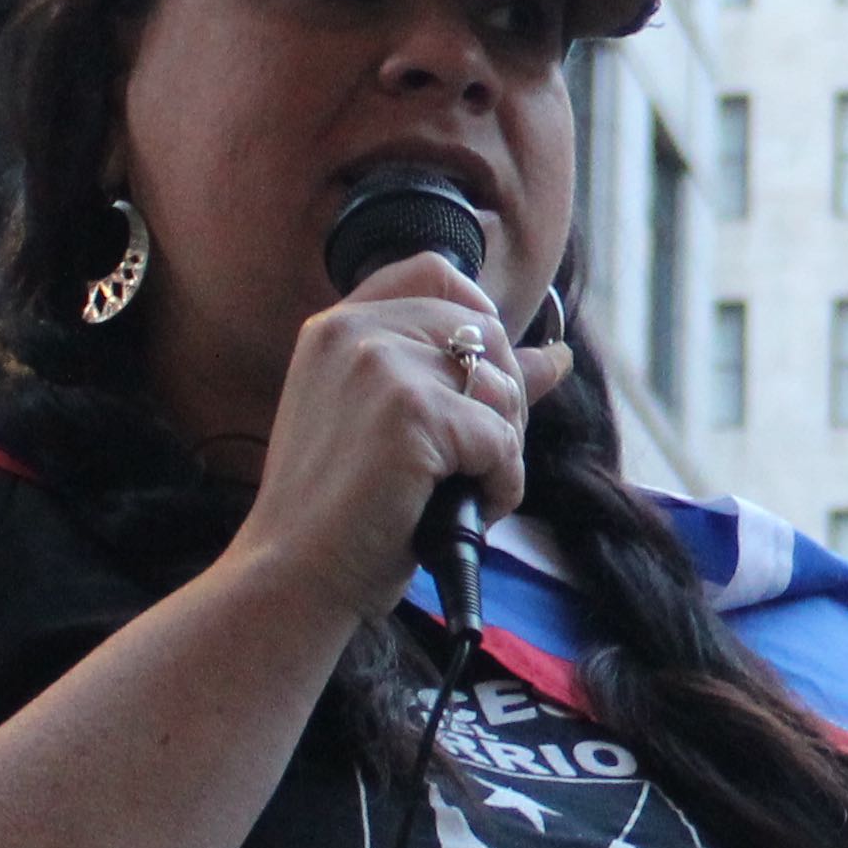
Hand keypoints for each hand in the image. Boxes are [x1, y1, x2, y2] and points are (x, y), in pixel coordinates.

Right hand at [232, 255, 570, 625]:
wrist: (291, 575)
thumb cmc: (339, 513)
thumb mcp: (396, 426)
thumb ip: (464, 378)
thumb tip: (557, 356)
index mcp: (338, 327)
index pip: (437, 272)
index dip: (479, 317)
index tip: (482, 378)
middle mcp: (356, 332)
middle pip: (487, 331)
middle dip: (505, 400)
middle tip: (478, 460)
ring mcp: (382, 367)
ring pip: (501, 388)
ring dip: (504, 449)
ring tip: (464, 490)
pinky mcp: (412, 414)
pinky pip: (502, 442)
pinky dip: (502, 487)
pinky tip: (469, 511)